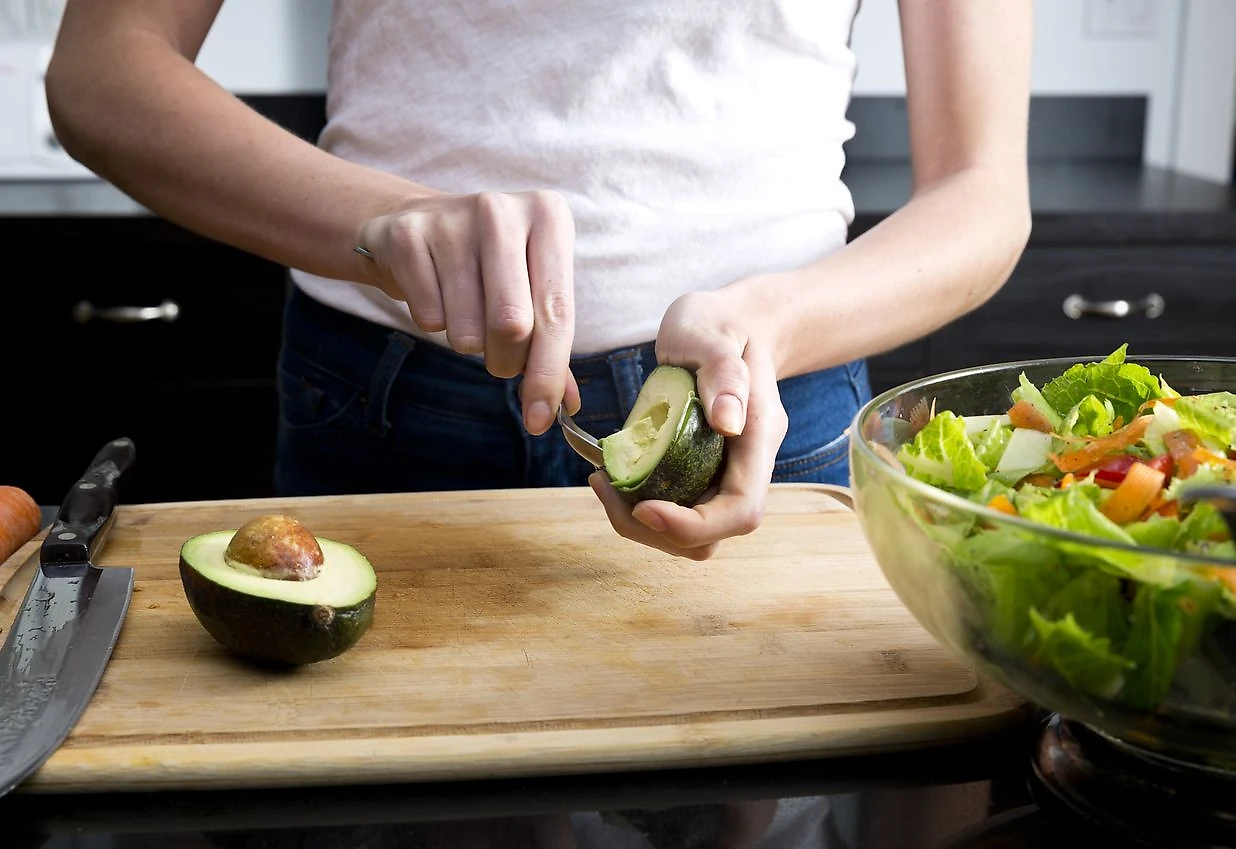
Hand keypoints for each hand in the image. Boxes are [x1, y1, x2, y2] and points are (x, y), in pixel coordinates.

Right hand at [358, 190, 578, 434]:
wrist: (417, 224)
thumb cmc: (490, 265)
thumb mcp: (531, 287)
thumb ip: (552, 344)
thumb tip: (566, 404)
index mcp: (549, 216)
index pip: (556, 312)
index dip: (548, 374)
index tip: (540, 418)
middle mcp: (502, 211)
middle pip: (512, 325)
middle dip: (506, 361)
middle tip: (499, 358)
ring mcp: (452, 219)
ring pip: (467, 329)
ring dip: (468, 343)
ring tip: (465, 312)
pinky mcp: (408, 235)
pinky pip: (428, 318)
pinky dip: (434, 323)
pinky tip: (435, 293)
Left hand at [590, 286, 787, 559]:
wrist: (732, 326)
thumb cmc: (721, 324)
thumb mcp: (716, 334)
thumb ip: (724, 371)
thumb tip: (727, 422)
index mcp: (758, 439)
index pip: (741, 511)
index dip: (693, 525)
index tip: (644, 507)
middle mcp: (746, 468)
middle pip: (712, 536)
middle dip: (655, 530)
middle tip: (605, 487)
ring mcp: (723, 475)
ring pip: (691, 535)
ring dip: (641, 524)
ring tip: (604, 483)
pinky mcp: (699, 474)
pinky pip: (673, 510)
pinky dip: (638, 507)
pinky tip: (612, 477)